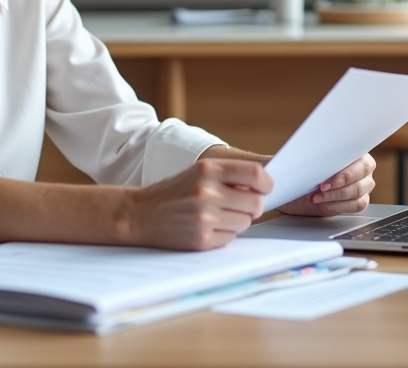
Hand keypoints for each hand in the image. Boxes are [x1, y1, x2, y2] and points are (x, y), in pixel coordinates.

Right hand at [124, 159, 272, 249]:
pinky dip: (224, 234)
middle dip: (252, 206)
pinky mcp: (201, 239)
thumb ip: (229, 175)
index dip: (267, 184)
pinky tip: (207, 228)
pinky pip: (231, 238)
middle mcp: (206, 192)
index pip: (256, 174)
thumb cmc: (175, 191)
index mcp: (208, 169)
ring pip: (246, 222)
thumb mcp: (198, 172)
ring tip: (217, 216)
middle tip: (240, 205)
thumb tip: (265, 185)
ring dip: (238, 221)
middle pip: (256, 203)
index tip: (265, 188)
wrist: (140, 214)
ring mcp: (204, 218)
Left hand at [277, 153, 375, 216]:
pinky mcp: (359, 201)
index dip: (347, 174)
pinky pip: (356, 206)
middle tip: (321, 188)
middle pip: (362, 179)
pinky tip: (324, 203)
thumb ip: (319, 154)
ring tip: (317, 197)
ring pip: (358, 193)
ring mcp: (363, 185)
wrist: (298, 188)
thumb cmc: (306, 169)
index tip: (327, 181)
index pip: (363, 162)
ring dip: (335, 197)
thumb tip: (318, 153)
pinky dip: (337, 206)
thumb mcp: (309, 158)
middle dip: (338, 187)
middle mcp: (363, 169)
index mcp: (356, 152)